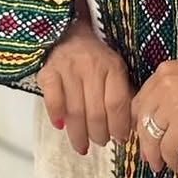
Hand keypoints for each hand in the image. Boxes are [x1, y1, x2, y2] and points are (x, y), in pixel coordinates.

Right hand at [37, 13, 133, 154]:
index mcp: (112, 66)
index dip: (119, 127)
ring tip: (83, 145)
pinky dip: (56, 115)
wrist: (67, 32)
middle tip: (100, 142)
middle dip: (99, 135)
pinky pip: (53, 99)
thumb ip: (123, 93)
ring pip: (75, 111)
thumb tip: (129, 128)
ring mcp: (68, 69)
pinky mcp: (48, 71)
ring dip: (79, 134)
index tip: (119, 140)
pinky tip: (60, 126)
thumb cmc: (95, 57)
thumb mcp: (115, 68)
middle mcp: (91, 67)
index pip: (117, 104)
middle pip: (96, 112)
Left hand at [132, 31, 177, 173]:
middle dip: (143, 140)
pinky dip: (169, 158)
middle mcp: (162, 86)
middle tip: (147, 155)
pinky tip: (175, 164)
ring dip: (154, 154)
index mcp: (163, 72)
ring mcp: (171, 105)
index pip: (140, 100)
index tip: (141, 132)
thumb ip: (171, 91)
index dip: (139, 120)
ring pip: (151, 135)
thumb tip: (162, 119)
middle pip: (142, 119)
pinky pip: (167, 146)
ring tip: (158, 165)